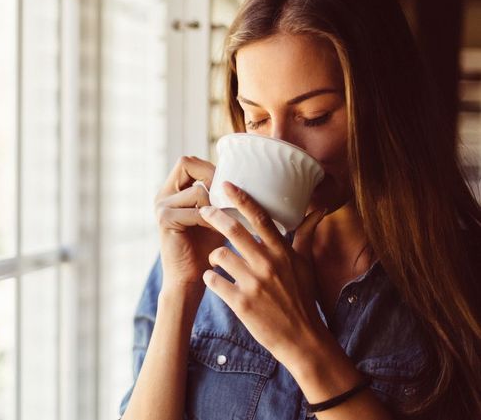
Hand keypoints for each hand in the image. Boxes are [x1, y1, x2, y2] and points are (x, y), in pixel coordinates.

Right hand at [154, 156, 225, 290]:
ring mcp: (161, 206)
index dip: (208, 167)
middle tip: (225, 197)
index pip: (188, 162)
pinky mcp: (165, 219)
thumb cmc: (206, 247)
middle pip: (186, 163)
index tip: (224, 185)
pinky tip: (217, 232)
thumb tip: (244, 176)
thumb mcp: (215, 214)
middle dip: (210, 177)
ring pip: (197, 190)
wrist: (190, 277)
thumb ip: (219, 195)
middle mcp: (163, 195)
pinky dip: (212, 220)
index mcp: (171, 191)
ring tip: (223, 221)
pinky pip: (197, 210)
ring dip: (216, 205)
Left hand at [197, 180, 327, 366]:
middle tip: (203, 211)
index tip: (226, 184)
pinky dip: (210, 278)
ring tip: (217, 261)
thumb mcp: (305, 265)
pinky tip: (214, 280)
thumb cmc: (302, 298)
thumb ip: (305, 236)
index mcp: (282, 252)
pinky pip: (213, 280)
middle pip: (233, 230)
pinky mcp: (240, 303)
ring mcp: (254, 284)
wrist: (302, 338)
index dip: (241, 198)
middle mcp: (268, 264)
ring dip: (213, 256)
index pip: (260, 218)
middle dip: (213, 216)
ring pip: (218, 254)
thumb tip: (319, 210)